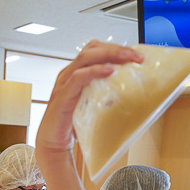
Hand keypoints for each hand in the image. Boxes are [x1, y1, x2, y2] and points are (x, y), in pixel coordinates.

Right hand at [36, 41, 142, 155]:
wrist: (52, 141)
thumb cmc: (71, 123)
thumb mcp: (94, 105)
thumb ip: (107, 95)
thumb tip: (131, 93)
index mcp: (76, 73)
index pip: (96, 50)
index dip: (116, 48)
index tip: (136, 55)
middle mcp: (69, 73)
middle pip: (92, 49)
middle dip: (116, 49)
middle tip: (136, 56)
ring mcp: (64, 82)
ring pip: (85, 58)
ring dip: (109, 55)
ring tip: (127, 58)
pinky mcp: (62, 95)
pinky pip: (78, 77)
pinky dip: (94, 71)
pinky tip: (109, 71)